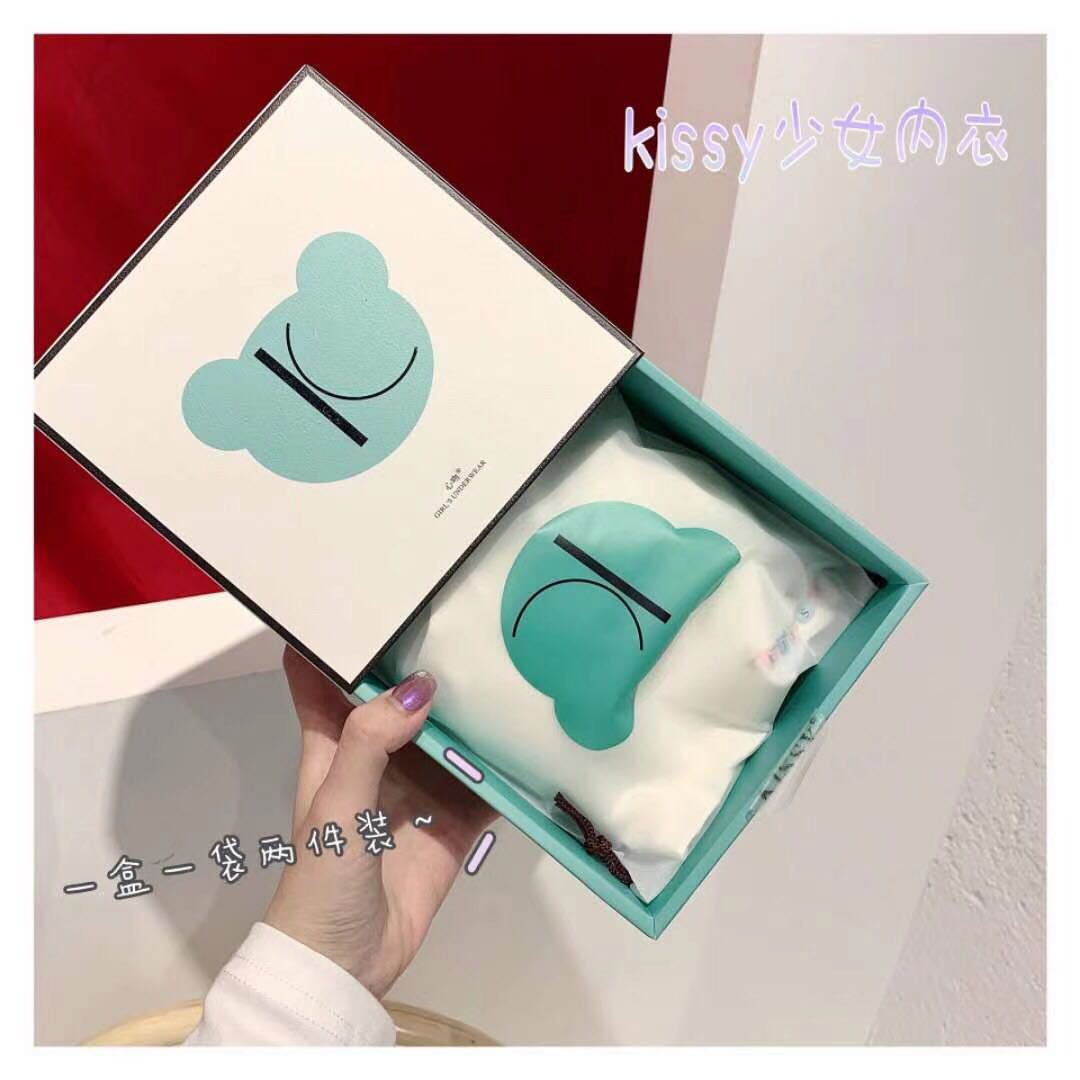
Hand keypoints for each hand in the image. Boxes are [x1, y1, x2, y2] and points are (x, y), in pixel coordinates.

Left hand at [264, 647, 495, 997]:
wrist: (348, 963)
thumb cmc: (321, 879)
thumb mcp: (336, 804)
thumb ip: (369, 744)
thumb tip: (420, 690)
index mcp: (334, 746)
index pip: (326, 681)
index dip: (338, 641)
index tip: (367, 598)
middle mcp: (378, 759)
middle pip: (401, 700)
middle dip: (425, 665)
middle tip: (463, 619)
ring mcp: (417, 790)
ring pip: (448, 736)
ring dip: (471, 712)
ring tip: (507, 664)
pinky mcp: (451, 822)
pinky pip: (482, 783)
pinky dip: (503, 765)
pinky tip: (529, 735)